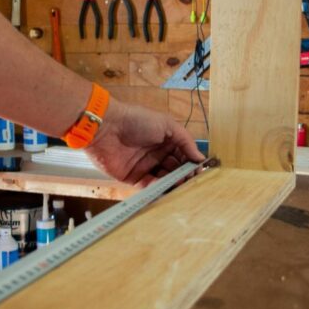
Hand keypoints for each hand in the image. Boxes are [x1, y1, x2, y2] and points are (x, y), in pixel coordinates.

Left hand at [85, 99, 204, 184]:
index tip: (199, 172)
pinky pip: (148, 186)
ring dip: (172, 183)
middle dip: (183, 175)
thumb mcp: (167, 125)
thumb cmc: (138, 121)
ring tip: (177, 184)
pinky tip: (162, 186)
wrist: (107, 128)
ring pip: (164, 179)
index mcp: (166, 141)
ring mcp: (145, 167)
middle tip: (189, 180)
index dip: (191, 164)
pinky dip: (156, 187)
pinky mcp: (133, 178)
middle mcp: (157, 154)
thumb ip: (186, 141)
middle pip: (175, 170)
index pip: (184, 155)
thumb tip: (201, 158)